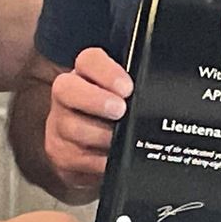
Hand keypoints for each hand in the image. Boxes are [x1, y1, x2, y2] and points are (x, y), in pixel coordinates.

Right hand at [42, 47, 131, 194]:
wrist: (95, 151)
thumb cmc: (117, 118)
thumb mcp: (127, 98)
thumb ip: (137, 92)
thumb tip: (161, 93)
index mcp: (85, 73)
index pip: (88, 60)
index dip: (106, 72)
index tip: (127, 87)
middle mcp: (66, 95)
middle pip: (67, 89)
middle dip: (95, 100)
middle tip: (120, 110)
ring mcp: (58, 125)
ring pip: (72, 127)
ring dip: (101, 135)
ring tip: (121, 140)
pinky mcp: (59, 154)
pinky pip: (77, 159)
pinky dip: (99, 161)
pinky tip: (112, 159)